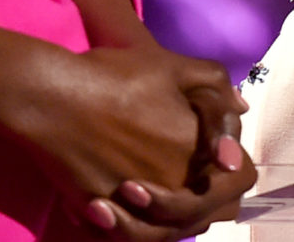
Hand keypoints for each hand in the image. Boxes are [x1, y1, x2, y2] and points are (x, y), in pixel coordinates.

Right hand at [0, 40, 252, 237]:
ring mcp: (140, 205)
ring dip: (163, 216)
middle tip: (182, 175)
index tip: (213, 155)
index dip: (230, 168)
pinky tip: (112, 207)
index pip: (240, 176)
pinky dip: (129, 227)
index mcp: (198, 150)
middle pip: (209, 211)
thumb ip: (215, 90)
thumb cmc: (113, 77)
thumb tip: (242, 110)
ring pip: (170, 231)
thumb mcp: (173, 67)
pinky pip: (130, 237)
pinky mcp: (105, 217)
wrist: (52, 97)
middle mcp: (175, 183)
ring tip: (138, 191)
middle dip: (202, 197)